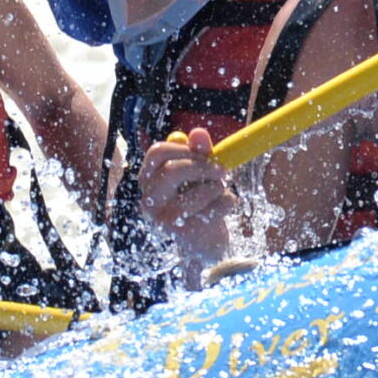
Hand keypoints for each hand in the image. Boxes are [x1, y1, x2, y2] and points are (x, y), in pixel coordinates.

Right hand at [139, 127, 235, 275]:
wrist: (203, 245)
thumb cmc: (199, 203)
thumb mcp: (199, 174)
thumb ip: (199, 153)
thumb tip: (198, 133)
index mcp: (149, 180)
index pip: (157, 152)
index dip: (184, 148)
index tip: (203, 152)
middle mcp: (149, 200)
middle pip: (174, 170)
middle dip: (205, 167)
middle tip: (222, 170)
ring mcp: (164, 218)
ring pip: (199, 191)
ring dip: (218, 188)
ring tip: (219, 194)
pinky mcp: (183, 233)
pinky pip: (215, 207)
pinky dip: (227, 204)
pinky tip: (221, 213)